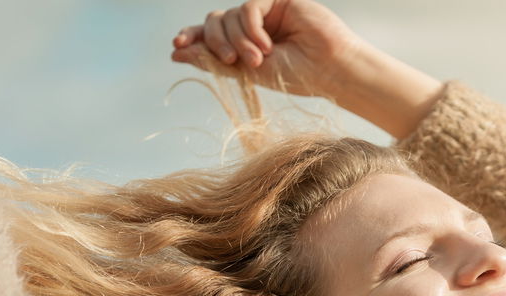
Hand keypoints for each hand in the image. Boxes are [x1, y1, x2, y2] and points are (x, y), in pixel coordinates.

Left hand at [170, 0, 365, 99]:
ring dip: (237, 39)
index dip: (192, 37)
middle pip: (215, 22)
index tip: (176, 45)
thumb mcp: (248, 73)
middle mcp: (253, 27)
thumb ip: (213, 60)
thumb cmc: (296, 77)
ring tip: (258, 59)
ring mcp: (266, 13)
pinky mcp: (279, 0)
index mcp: (245, 46)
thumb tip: (175, 52)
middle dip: (215, 41)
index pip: (210, 35)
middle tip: (229, 61)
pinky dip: (251, 27)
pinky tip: (267, 45)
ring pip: (230, 15)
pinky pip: (249, 6)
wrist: (331, 72)